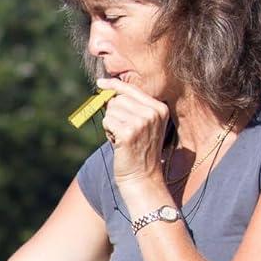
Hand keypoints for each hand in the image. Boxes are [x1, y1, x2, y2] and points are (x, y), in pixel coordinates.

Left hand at [97, 77, 170, 193]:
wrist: (142, 178)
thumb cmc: (138, 152)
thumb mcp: (142, 125)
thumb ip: (130, 107)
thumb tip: (107, 91)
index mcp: (159, 108)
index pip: (132, 89)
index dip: (114, 85)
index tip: (100, 83)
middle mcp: (153, 113)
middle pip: (119, 99)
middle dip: (114, 113)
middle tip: (122, 132)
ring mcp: (142, 122)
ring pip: (111, 110)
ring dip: (111, 124)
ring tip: (122, 139)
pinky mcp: (128, 132)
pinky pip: (107, 121)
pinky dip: (108, 131)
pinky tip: (118, 143)